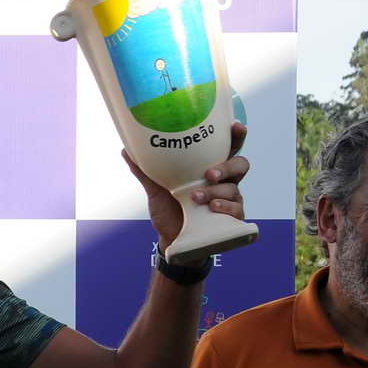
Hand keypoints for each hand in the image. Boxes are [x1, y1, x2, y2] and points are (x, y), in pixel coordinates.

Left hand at [125, 121, 249, 251]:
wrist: (171, 241)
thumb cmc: (169, 211)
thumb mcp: (156, 190)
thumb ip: (145, 170)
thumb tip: (126, 149)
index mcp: (210, 169)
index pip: (228, 148)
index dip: (236, 136)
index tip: (234, 126)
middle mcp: (224, 182)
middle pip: (240, 165)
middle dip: (227, 166)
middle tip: (209, 174)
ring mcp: (230, 200)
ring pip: (233, 188)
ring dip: (214, 192)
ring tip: (195, 198)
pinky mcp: (231, 220)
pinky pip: (236, 210)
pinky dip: (225, 207)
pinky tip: (212, 208)